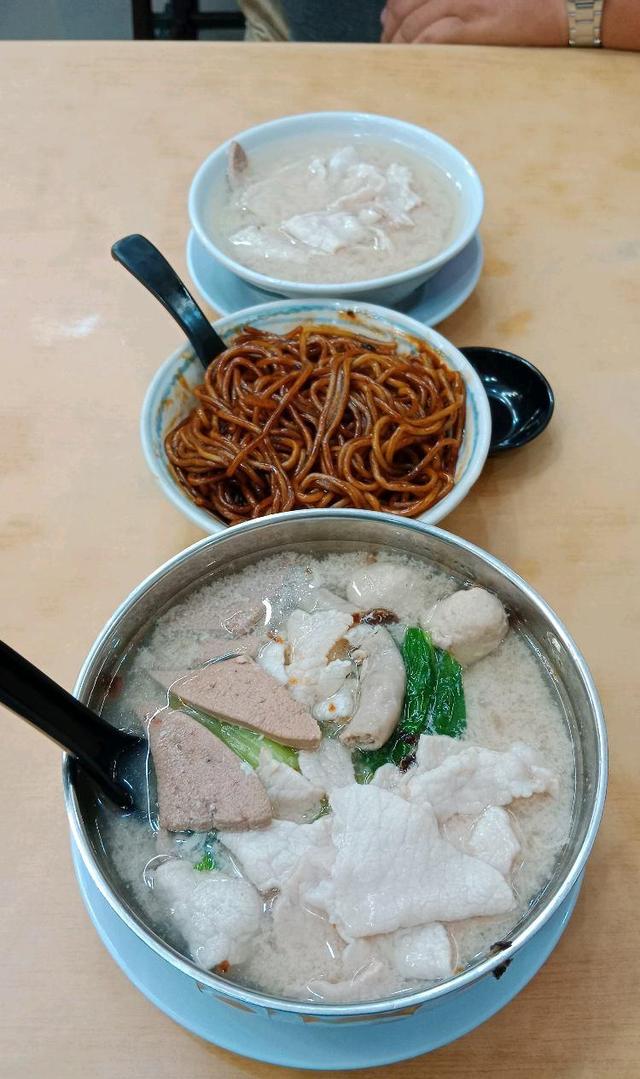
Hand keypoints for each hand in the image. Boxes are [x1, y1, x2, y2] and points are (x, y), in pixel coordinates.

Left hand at [381, 0, 567, 45]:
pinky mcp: (478, 26)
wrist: (567, 7)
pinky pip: (433, 36)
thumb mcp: (490, 1)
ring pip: (416, 22)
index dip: (394, 7)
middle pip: (407, 5)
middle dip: (391, 27)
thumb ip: (459, 3)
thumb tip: (428, 13)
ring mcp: (468, 4)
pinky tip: (409, 58)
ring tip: (395, 57)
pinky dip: (416, 47)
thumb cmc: (533, 4)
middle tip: (387, 45)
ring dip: (399, 42)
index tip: (388, 22)